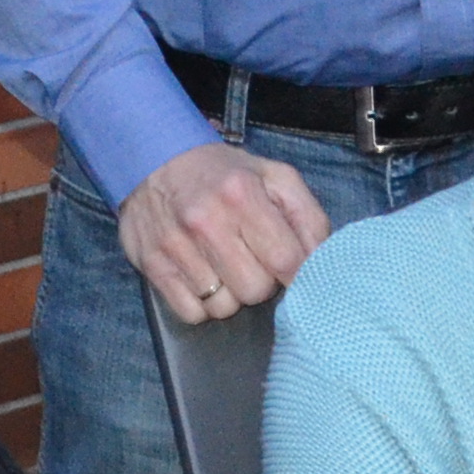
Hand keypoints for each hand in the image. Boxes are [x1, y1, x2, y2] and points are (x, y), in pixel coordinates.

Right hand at [114, 141, 331, 327]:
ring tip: (225, 267)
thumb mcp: (274, 176)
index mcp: (242, 194)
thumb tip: (321, 261)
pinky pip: (191, 314)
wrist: (154, 159)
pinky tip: (204, 278)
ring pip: (223, 307)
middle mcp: (206, 221)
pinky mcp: (152, 266)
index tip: (293, 271)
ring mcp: (175, 246)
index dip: (297, 274)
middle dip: (262, 283)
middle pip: (254, 290)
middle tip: (253, 262)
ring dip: (231, 295)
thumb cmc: (223, 173)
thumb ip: (306, 215)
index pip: (286, 260)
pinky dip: (202, 305)